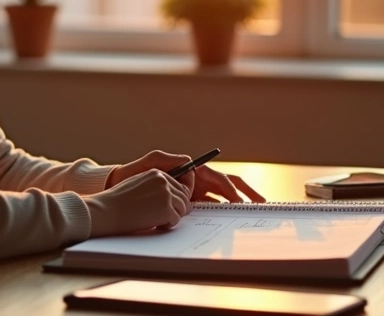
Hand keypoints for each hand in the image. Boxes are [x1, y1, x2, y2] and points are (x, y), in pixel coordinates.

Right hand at [83, 169, 190, 237]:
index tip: (169, 207)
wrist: (107, 210)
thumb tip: (174, 197)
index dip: (176, 198)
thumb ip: (156, 187)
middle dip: (177, 208)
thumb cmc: (118, 201)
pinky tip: (155, 225)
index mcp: (157, 173)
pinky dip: (168, 225)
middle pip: (184, 196)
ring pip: (183, 208)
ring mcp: (166, 195)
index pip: (178, 185)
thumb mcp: (138, 184)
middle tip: (165, 217)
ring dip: (173, 216)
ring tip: (158, 220)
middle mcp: (164, 181)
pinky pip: (176, 219)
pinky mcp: (166, 209)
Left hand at [106, 150, 265, 202]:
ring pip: (220, 200)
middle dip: (246, 194)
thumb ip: (172, 161)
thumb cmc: (138, 171)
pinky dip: (217, 215)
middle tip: (261, 203)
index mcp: (194, 170)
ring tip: (247, 216)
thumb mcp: (154, 161)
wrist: (123, 185)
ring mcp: (194, 193)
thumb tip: (191, 167)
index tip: (237, 201)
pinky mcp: (188, 204)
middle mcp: (198, 181)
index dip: (230, 189)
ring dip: (234, 206)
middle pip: (228, 187)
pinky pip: (207, 209)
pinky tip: (224, 224)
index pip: (219, 178)